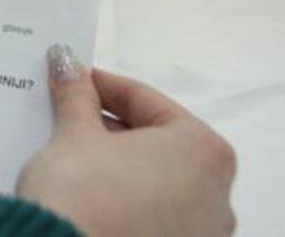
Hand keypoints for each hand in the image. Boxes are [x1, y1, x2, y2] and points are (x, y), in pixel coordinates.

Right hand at [17, 45, 236, 236]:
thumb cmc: (82, 197)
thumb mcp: (74, 135)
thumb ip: (76, 96)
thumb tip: (67, 64)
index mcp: (204, 151)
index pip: (146, 101)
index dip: (103, 86)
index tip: (74, 79)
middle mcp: (217, 195)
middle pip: (155, 143)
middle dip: (110, 127)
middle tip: (69, 115)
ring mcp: (201, 234)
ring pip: (153, 181)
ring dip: (117, 165)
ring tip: (73, 154)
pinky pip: (149, 214)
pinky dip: (123, 199)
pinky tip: (87, 193)